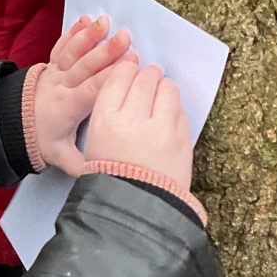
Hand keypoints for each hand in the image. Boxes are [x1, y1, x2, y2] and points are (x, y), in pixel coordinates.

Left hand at [32, 15, 131, 175]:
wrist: (12, 123)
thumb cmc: (41, 138)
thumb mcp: (59, 156)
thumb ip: (80, 164)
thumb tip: (100, 174)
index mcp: (67, 107)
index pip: (91, 89)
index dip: (111, 76)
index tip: (131, 64)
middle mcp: (61, 86)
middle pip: (85, 66)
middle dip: (105, 51)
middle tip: (126, 38)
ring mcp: (54, 72)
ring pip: (72, 52)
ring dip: (89, 36)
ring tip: (105, 22)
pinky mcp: (51, 64)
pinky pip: (61, 46)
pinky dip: (72, 32)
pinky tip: (84, 19)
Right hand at [83, 57, 193, 189]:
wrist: (136, 206)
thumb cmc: (111, 175)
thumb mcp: (95, 141)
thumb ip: (110, 110)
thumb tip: (128, 83)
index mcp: (105, 120)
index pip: (119, 76)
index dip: (126, 70)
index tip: (130, 72)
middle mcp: (132, 119)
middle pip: (144, 78)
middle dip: (147, 74)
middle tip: (149, 77)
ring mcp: (160, 128)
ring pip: (166, 88)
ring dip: (163, 86)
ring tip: (160, 93)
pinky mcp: (181, 138)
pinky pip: (180, 108)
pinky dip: (174, 106)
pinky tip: (167, 114)